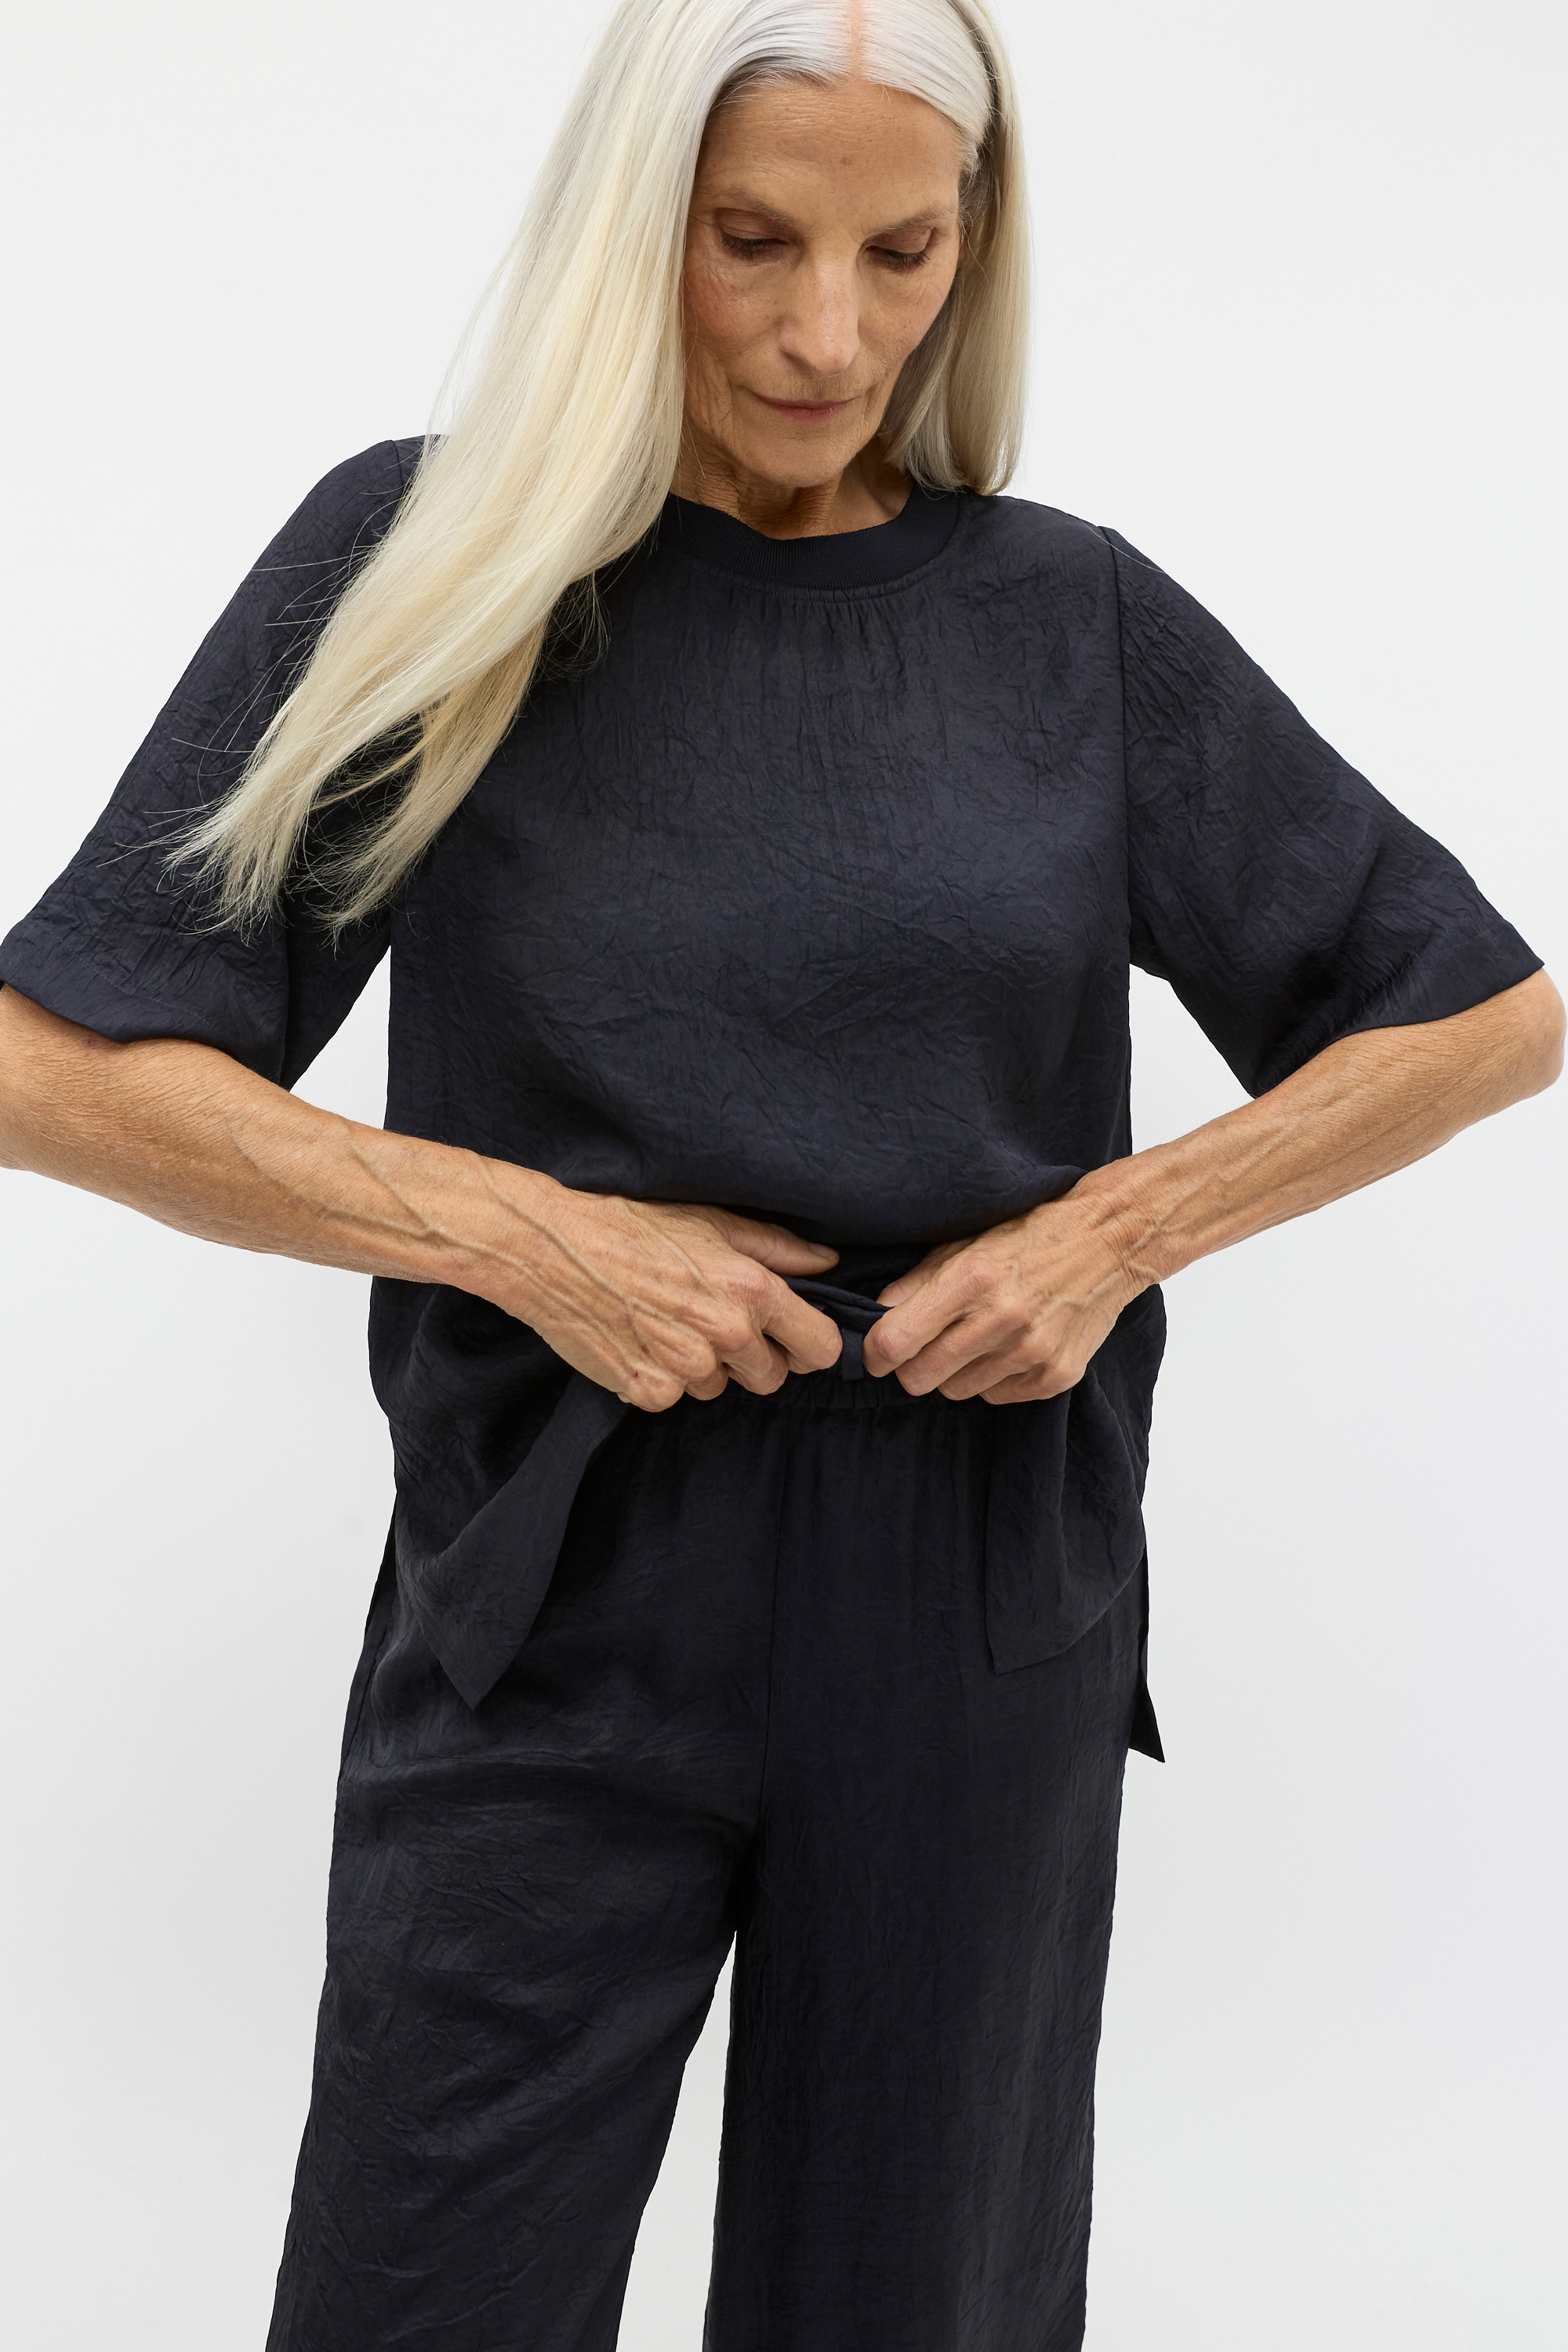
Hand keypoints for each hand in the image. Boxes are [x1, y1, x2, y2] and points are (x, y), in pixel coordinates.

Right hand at [505, 1186, 843, 1409]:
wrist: (553, 1251)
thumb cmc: (632, 1226)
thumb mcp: (712, 1221)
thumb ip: (779, 1248)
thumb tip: (828, 1262)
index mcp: (751, 1289)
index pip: (820, 1347)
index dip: (809, 1345)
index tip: (792, 1338)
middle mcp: (726, 1333)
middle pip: (772, 1377)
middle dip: (753, 1359)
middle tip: (714, 1325)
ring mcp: (687, 1368)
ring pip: (720, 1389)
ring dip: (704, 1367)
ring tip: (667, 1324)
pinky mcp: (649, 1392)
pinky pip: (674, 1398)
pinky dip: (661, 1378)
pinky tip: (640, 1341)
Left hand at [860, 1193, 1138, 1403]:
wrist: (1111, 1240)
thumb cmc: (1032, 1233)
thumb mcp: (967, 1240)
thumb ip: (918, 1280)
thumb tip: (875, 1317)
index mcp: (971, 1279)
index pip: (895, 1341)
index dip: (875, 1353)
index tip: (876, 1352)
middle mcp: (1001, 1319)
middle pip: (918, 1379)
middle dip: (911, 1366)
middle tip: (924, 1347)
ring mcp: (1032, 1352)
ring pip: (956, 1391)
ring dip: (955, 1371)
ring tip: (977, 1338)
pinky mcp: (1056, 1376)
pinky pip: (996, 1396)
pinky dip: (993, 1377)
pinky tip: (1009, 1346)